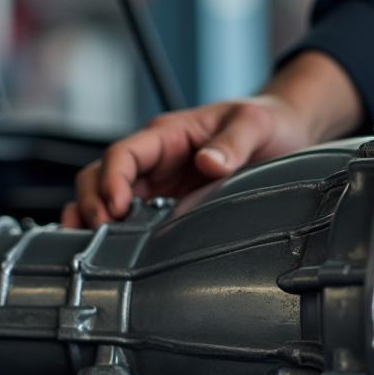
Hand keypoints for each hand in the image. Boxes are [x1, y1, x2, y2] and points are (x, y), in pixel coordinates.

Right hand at [62, 51, 362, 226]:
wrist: (284, 131)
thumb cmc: (265, 121)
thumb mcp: (254, 125)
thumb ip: (233, 143)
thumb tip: (210, 163)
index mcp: (168, 134)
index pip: (123, 153)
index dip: (111, 179)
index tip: (115, 208)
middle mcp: (156, 158)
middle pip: (101, 175)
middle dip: (93, 203)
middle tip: (100, 235)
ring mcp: (159, 182)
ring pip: (106, 196)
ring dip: (92, 219)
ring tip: (89, 248)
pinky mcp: (168, 203)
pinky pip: (130, 216)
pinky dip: (113, 231)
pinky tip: (108, 253)